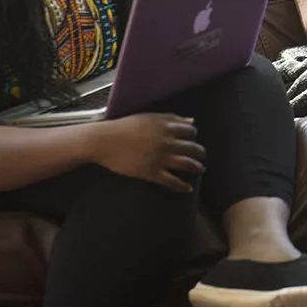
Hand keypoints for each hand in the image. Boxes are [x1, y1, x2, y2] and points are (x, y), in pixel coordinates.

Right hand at [88, 113, 204, 192]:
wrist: (105, 141)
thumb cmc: (125, 127)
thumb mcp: (149, 118)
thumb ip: (171, 118)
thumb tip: (191, 121)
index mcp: (166, 127)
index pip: (191, 131)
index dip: (193, 136)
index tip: (192, 140)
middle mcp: (167, 142)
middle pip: (193, 148)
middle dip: (200, 153)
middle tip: (201, 157)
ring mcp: (161, 158)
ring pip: (187, 164)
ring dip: (197, 168)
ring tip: (200, 170)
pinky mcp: (152, 173)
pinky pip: (172, 181)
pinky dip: (182, 186)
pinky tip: (188, 189)